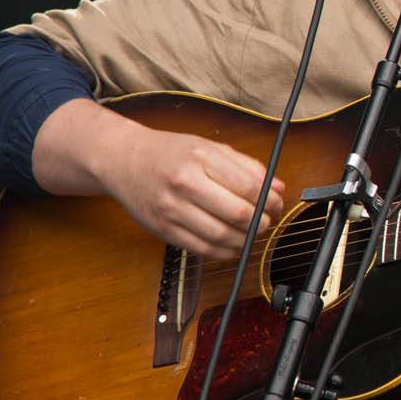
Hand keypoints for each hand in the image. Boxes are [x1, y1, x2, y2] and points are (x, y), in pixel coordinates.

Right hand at [101, 124, 285, 259]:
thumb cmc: (170, 153)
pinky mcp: (163, 230)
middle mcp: (185, 184)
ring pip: (221, 236)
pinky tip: (232, 244)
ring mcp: (171, 209)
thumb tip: (278, 187)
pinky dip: (224, 252)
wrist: (123, 160)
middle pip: (237, 214)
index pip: (249, 186)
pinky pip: (201, 249)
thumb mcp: (210, 147)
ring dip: (245, 240)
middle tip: (267, 220)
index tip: (277, 203)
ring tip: (252, 233)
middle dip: (261, 221)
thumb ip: (246, 167)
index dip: (271, 200)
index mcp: (201, 159)